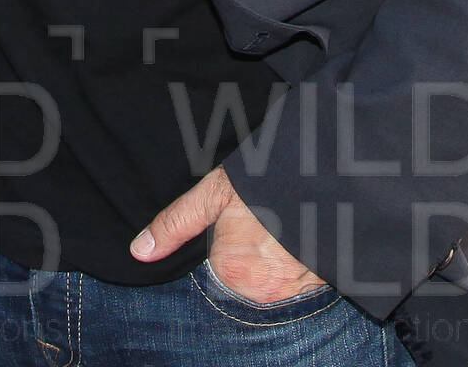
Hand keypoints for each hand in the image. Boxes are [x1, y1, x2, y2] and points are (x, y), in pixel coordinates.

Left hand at [131, 166, 329, 304]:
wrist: (328, 173)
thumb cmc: (267, 178)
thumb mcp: (215, 192)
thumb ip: (176, 224)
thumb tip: (139, 251)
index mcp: (229, 269)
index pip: (211, 273)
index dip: (220, 248)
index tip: (238, 226)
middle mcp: (259, 291)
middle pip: (237, 282)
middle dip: (243, 259)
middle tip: (260, 225)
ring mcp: (289, 293)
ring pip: (263, 285)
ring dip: (267, 265)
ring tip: (277, 231)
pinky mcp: (315, 290)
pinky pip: (291, 285)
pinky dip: (290, 269)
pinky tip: (293, 242)